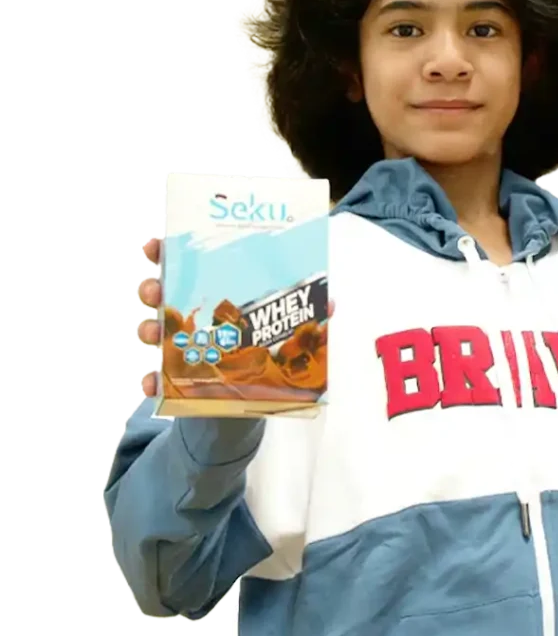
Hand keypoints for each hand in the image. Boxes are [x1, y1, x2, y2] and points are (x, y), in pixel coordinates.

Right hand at [135, 236, 334, 400]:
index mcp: (212, 291)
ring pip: (152, 332)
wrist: (258, 391)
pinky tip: (152, 385)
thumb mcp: (288, 326)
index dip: (165, 251)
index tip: (157, 244)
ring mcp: (179, 344)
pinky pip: (158, 379)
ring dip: (147, 331)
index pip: (182, 263)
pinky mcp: (178, 378)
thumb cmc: (268, 346)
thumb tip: (332, 304)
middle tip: (155, 290)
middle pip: (160, 294)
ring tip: (151, 335)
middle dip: (152, 289)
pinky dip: (152, 382)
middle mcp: (188, 314)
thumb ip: (305, 314)